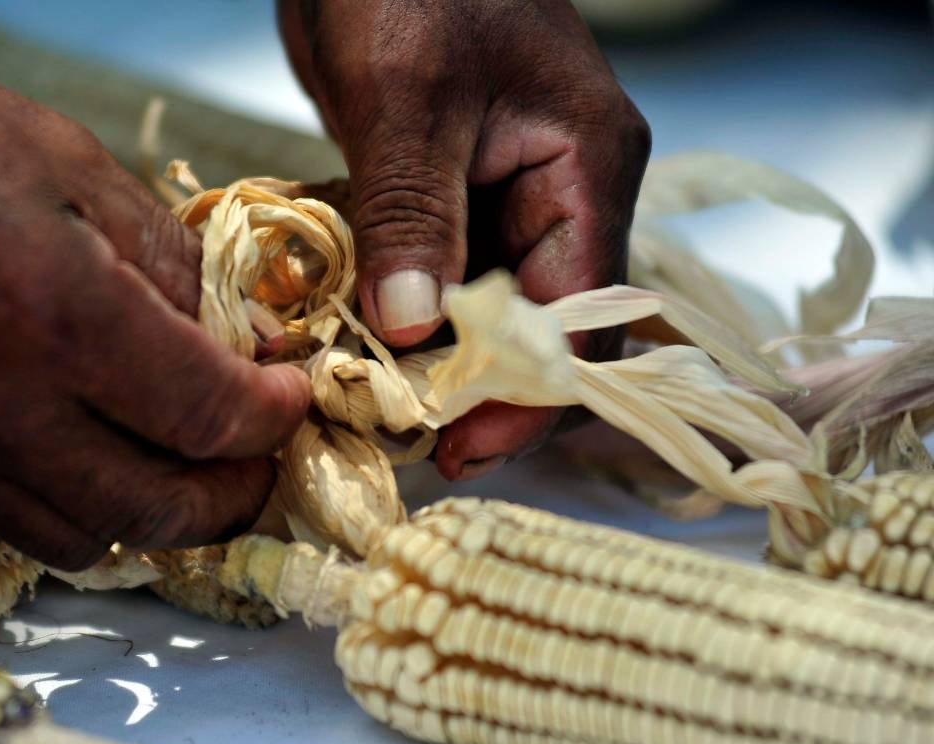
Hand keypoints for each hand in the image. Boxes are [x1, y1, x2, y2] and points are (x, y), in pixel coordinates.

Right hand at [0, 6, 309, 569]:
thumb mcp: (71, 167)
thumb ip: (171, 265)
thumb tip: (240, 340)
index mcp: (57, 319)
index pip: (208, 418)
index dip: (271, 418)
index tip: (288, 397)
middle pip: (159, 513)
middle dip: (233, 493)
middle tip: (256, 455)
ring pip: (87, 541)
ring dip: (155, 512)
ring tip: (177, 458)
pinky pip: (10, 527)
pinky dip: (73, 507)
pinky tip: (84, 453)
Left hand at [279, 0, 648, 478]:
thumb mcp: (408, 96)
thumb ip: (415, 213)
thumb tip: (412, 332)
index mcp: (586, 166)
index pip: (582, 315)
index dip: (529, 394)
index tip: (457, 444)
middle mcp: (562, 192)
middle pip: (543, 327)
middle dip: (481, 388)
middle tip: (408, 437)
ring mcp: (509, 194)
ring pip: (489, 309)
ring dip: (438, 359)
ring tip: (376, 407)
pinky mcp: (455, 192)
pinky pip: (443, 273)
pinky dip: (406, 313)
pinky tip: (360, 346)